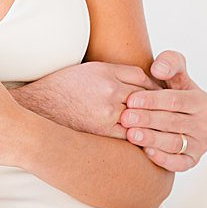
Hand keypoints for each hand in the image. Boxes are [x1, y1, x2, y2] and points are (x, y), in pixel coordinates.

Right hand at [11, 59, 159, 137]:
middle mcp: (110, 90)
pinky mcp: (103, 131)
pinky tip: (143, 137)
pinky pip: (130, 134)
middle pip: (145, 96)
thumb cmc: (63, 87)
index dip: (153, 87)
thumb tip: (142, 82)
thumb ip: (116, 73)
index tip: (160, 93)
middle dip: (157, 104)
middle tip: (167, 111)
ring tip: (161, 126)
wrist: (38, 107)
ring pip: (141, 116)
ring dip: (151, 121)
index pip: (142, 78)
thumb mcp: (89, 70)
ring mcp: (108, 112)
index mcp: (107, 71)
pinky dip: (139, 135)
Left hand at [122, 50, 206, 170]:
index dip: (153, 100)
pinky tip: (145, 152)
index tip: (131, 100)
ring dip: (151, 139)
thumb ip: (169, 62)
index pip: (176, 101)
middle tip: (125, 118)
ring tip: (130, 134)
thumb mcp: (173, 72)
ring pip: (174, 143)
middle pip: (173, 122)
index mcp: (203, 102)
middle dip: (147, 119)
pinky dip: (163, 159)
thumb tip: (158, 69)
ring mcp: (201, 145)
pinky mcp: (193, 160)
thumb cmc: (169, 89)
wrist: (170, 114)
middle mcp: (206, 125)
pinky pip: (179, 163)